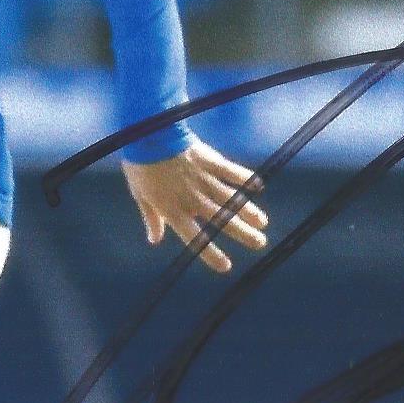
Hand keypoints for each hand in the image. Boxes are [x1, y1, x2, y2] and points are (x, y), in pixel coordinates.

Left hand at [124, 135, 269, 274]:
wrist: (146, 136)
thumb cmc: (141, 166)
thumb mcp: (141, 196)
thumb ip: (152, 218)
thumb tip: (154, 240)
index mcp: (173, 210)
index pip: (195, 238)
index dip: (211, 254)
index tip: (226, 266)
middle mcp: (192, 199)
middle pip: (222, 220)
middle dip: (243, 233)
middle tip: (260, 243)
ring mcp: (203, 180)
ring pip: (230, 199)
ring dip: (248, 211)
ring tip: (263, 222)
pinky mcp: (209, 161)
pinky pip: (230, 171)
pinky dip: (244, 178)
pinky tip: (258, 186)